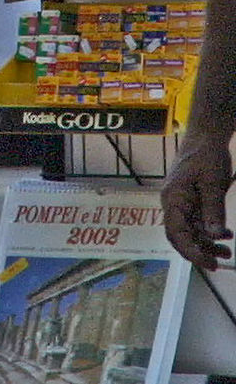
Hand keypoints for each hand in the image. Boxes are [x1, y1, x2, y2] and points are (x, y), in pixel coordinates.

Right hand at [162, 134, 233, 268]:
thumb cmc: (207, 156)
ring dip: (207, 243)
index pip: (176, 233)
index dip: (192, 251)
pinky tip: (226, 235)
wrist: (205, 136)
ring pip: (189, 231)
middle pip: (180, 235)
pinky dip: (210, 232)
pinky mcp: (190, 200)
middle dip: (199, 251)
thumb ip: (213, 210)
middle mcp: (173, 202)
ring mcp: (181, 202)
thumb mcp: (213, 184)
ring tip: (228, 251)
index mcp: (173, 198)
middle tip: (220, 262)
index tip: (211, 264)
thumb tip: (214, 236)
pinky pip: (196, 222)